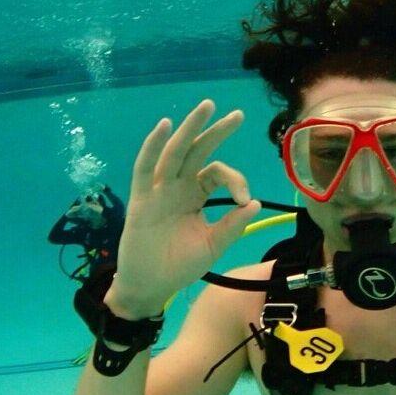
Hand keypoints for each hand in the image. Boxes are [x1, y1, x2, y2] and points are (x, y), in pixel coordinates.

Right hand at [105, 99, 260, 317]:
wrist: (151, 287)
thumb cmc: (180, 266)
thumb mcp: (213, 245)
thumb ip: (232, 226)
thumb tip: (254, 204)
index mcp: (196, 195)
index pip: (218, 174)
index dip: (235, 180)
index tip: (245, 200)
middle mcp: (178, 187)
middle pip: (198, 152)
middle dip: (217, 131)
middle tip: (237, 114)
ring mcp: (158, 191)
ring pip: (174, 153)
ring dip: (190, 128)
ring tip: (206, 107)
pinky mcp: (141, 200)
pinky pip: (145, 169)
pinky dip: (152, 146)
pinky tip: (165, 126)